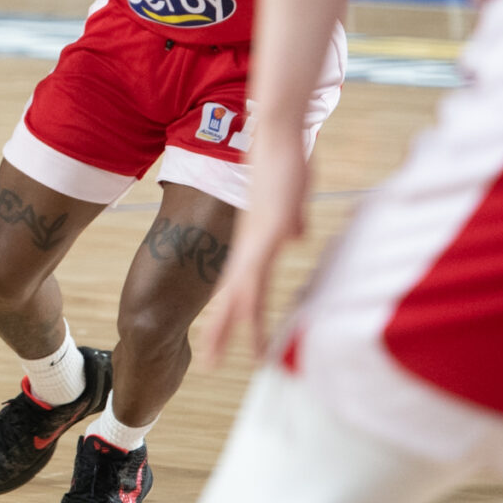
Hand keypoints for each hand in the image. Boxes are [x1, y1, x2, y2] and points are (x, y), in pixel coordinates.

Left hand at [197, 144, 308, 368]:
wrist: (277, 137)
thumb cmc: (285, 169)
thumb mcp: (289, 207)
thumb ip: (289, 224)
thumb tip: (294, 237)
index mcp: (252, 247)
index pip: (237, 292)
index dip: (228, 321)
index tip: (217, 350)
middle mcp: (249, 246)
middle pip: (232, 297)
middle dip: (221, 332)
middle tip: (208, 365)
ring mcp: (259, 235)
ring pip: (242, 284)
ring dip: (235, 316)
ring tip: (224, 346)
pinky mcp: (273, 221)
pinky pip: (263, 256)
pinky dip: (258, 277)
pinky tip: (251, 302)